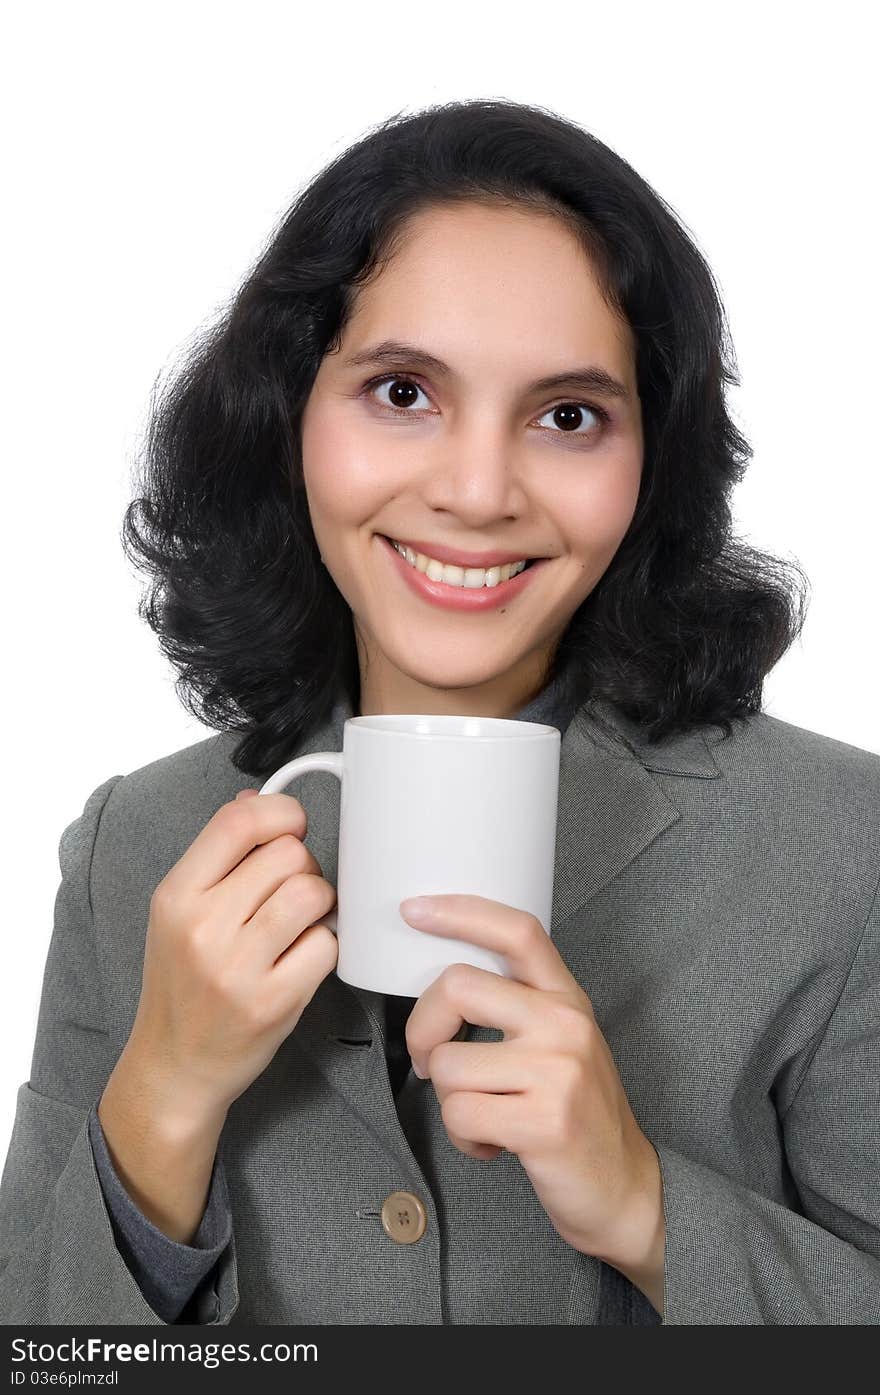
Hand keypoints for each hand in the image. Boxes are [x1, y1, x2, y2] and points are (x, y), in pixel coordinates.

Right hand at [128, 787, 338, 1120]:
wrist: (175, 1068)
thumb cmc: (182, 986)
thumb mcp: (178, 914)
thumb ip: (218, 856)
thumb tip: (257, 799)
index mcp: (175, 896)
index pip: (240, 820)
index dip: (282, 813)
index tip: (291, 827)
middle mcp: (202, 927)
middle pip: (289, 854)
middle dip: (302, 867)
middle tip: (288, 894)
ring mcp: (238, 967)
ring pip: (314, 893)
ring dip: (319, 905)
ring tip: (298, 924)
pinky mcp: (273, 1001)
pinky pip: (327, 944)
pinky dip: (323, 947)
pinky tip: (300, 959)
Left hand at [400, 894, 664, 1275]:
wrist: (624, 1188)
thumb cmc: (577, 1113)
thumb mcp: (561, 1043)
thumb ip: (518, 1005)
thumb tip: (443, 983)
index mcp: (566, 998)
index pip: (517, 931)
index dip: (460, 912)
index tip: (415, 910)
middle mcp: (565, 1024)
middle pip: (458, 985)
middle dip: (423, 1029)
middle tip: (432, 1062)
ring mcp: (558, 1071)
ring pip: (449, 1064)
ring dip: (450, 1100)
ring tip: (484, 1115)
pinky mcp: (544, 1121)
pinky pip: (459, 1115)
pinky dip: (462, 1138)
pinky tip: (492, 1144)